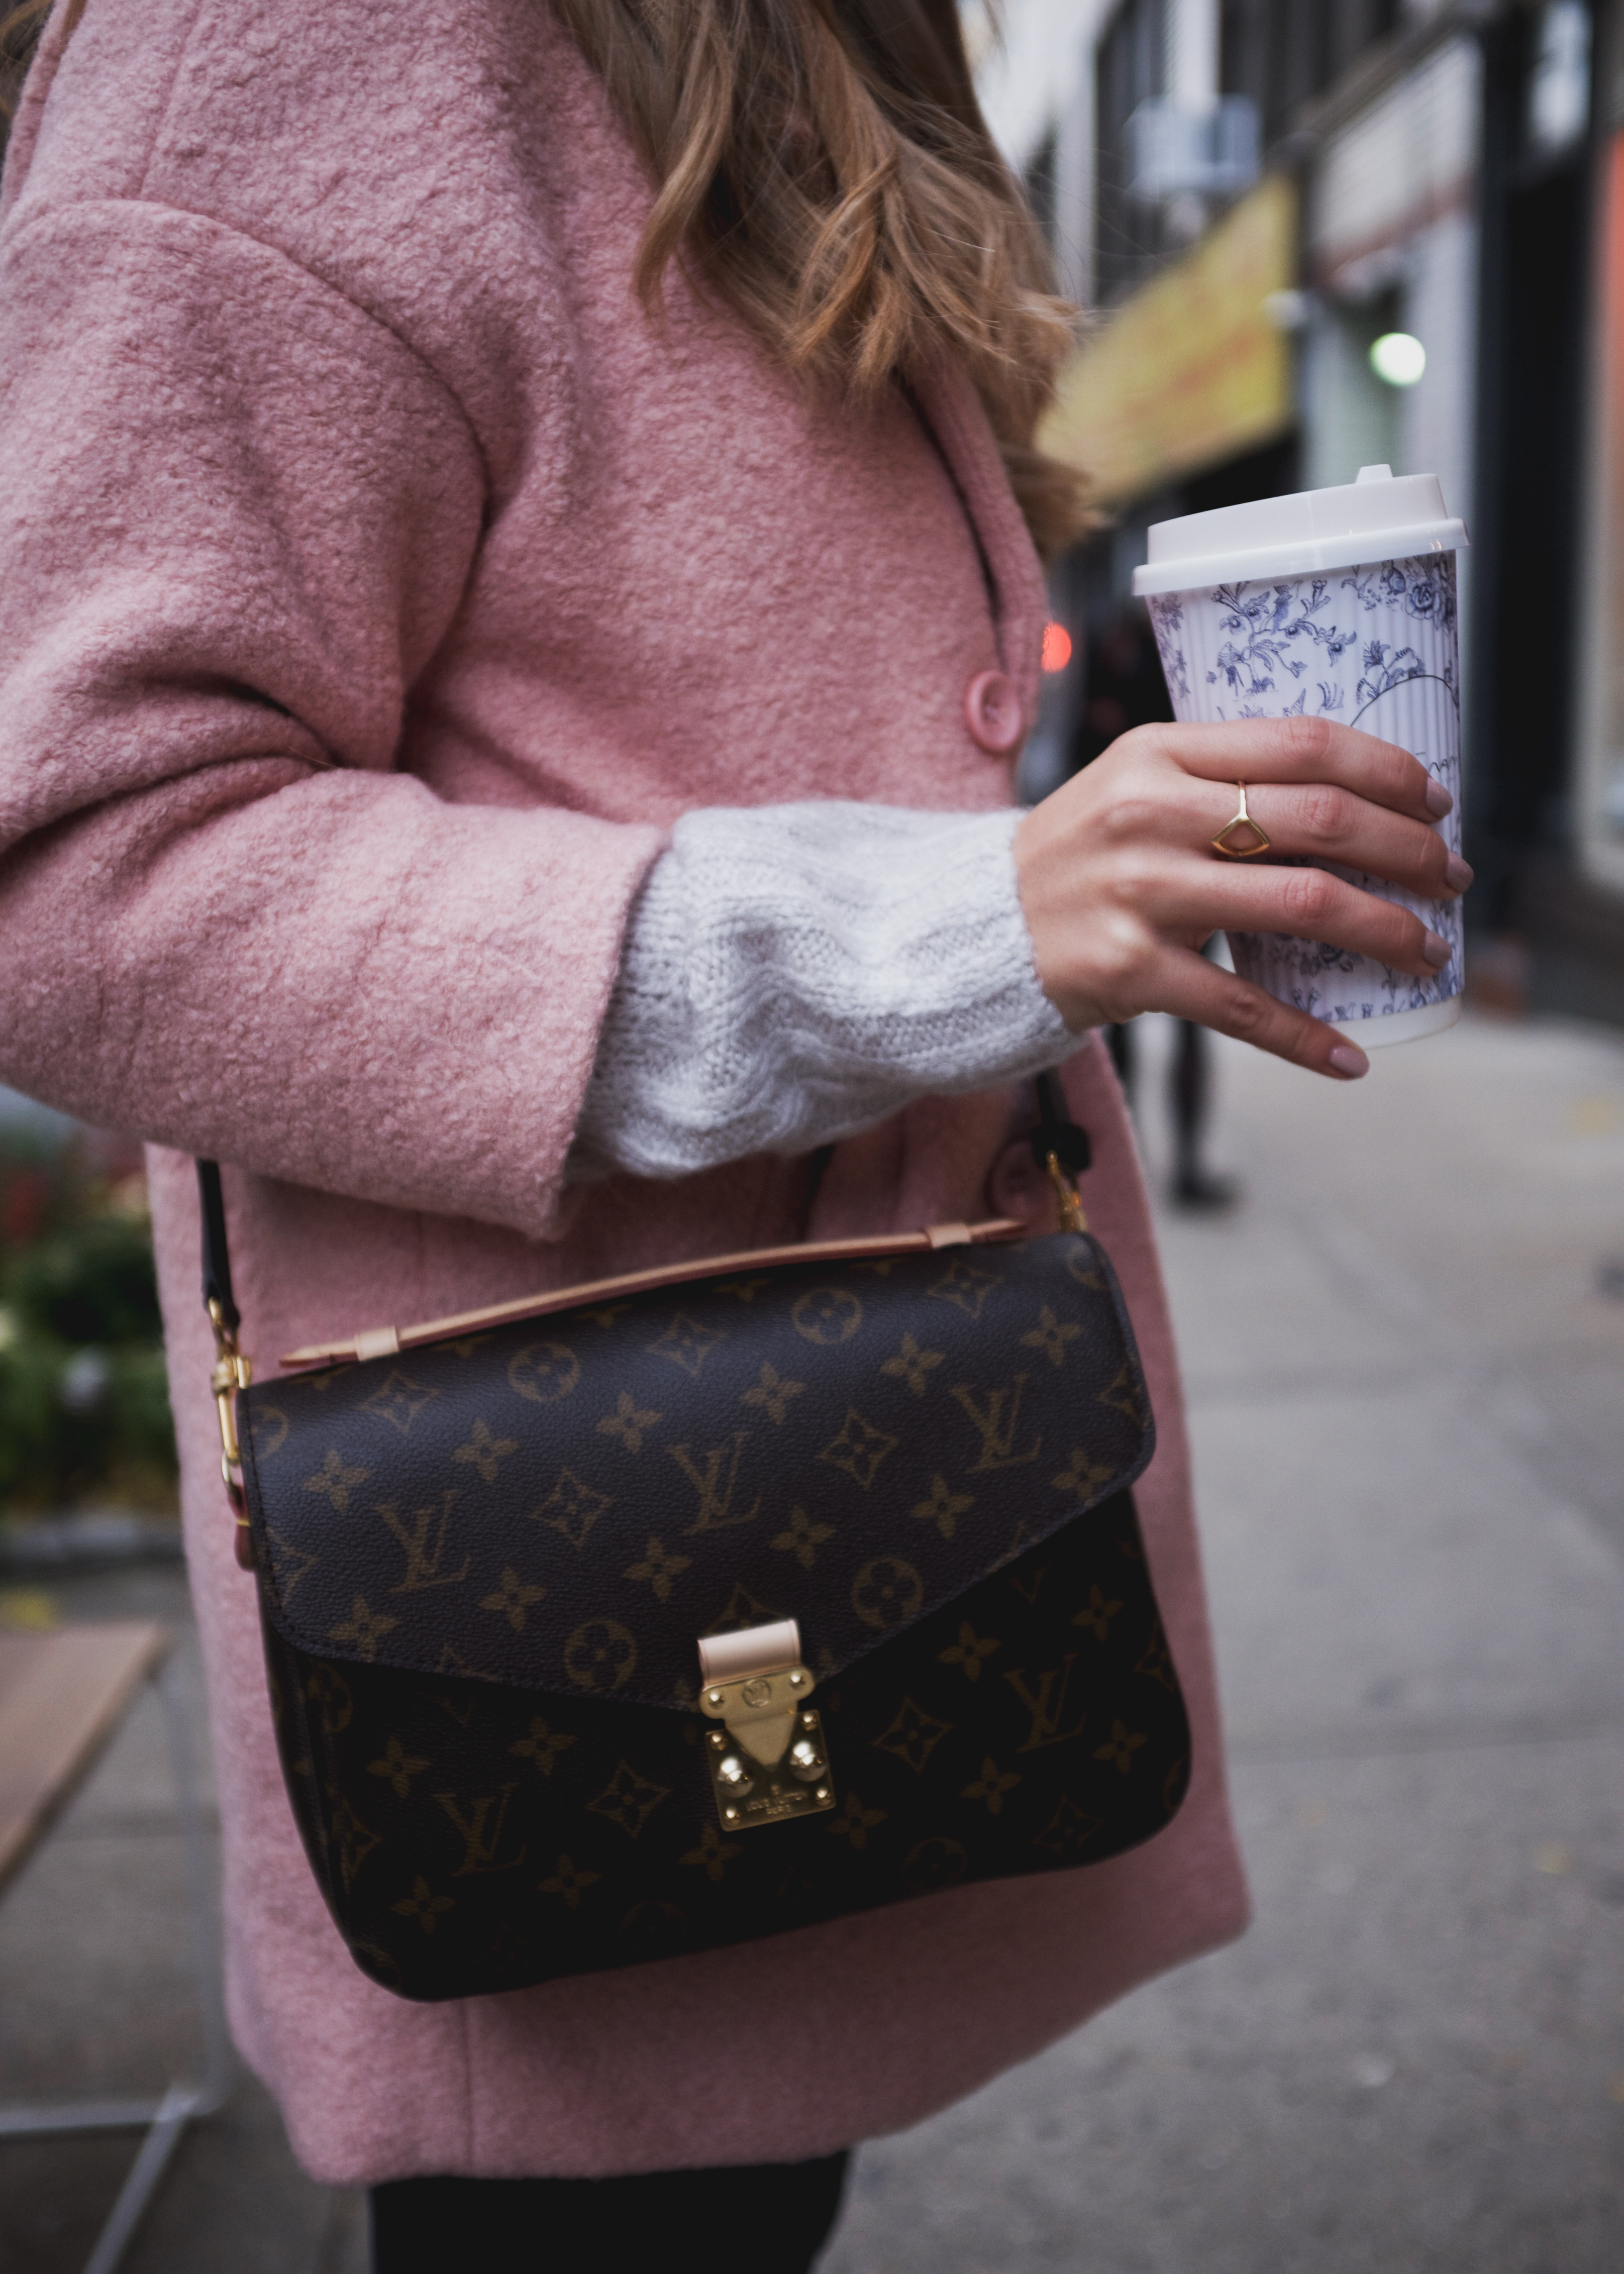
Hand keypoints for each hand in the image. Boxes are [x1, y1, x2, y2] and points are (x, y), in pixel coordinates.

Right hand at [1012, 715, 1471, 1079]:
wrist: (974, 930)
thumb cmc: (1078, 855)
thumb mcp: (1135, 786)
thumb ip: (1222, 778)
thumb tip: (1349, 802)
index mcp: (1160, 752)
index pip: (1303, 744)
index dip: (1388, 771)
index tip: (1435, 802)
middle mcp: (1152, 814)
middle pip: (1320, 820)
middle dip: (1407, 850)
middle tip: (1448, 877)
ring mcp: (1141, 894)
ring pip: (1302, 905)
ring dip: (1384, 931)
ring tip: (1422, 949)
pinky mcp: (1129, 972)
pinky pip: (1242, 1008)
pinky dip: (1306, 1037)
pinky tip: (1350, 1056)